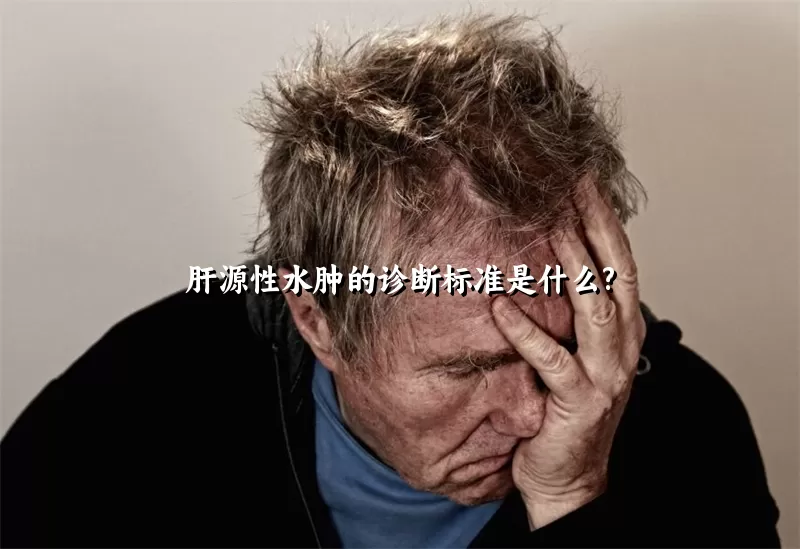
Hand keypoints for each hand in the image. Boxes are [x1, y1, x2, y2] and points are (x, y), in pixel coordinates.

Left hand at [491, 177, 646, 528]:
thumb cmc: (566, 411)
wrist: (569, 477)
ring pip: (594, 308)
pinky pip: (552, 360)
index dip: (604, 220)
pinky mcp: (579, 402)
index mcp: (623, 329)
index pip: (619, 262)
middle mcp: (622, 345)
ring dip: (572, 265)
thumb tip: (539, 261)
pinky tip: (500, 307)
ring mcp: (605, 373)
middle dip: (595, 226)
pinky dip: (526, 332)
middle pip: (615, 273)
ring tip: (549, 227)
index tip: (582, 180)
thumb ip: (568, 312)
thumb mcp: (576, 353)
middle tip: (570, 184)